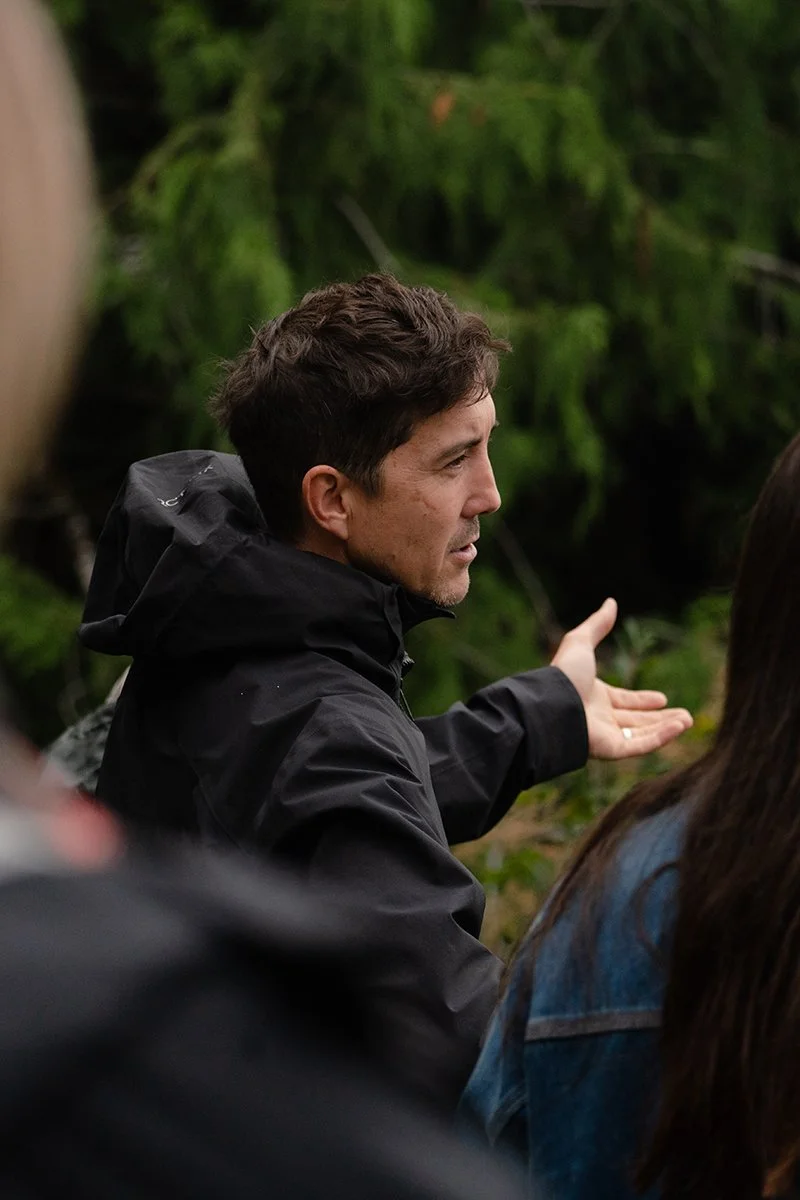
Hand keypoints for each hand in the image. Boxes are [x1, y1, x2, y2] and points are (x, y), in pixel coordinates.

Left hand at [552, 598, 692, 759]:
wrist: (552, 703)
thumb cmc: (563, 675)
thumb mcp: (581, 641)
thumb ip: (597, 624)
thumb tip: (611, 602)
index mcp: (593, 696)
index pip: (623, 701)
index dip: (643, 701)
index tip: (663, 698)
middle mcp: (599, 718)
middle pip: (636, 720)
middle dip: (660, 719)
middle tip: (684, 716)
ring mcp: (605, 735)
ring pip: (642, 735)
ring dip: (667, 729)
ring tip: (688, 721)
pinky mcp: (611, 750)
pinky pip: (641, 746)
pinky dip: (662, 737)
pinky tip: (680, 727)